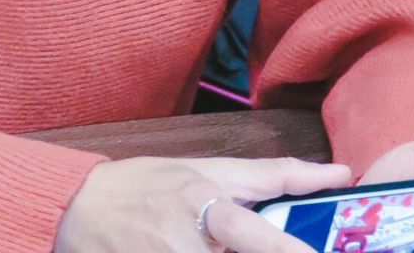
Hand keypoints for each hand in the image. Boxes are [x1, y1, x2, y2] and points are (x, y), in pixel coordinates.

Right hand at [55, 154, 351, 251]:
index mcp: (199, 201)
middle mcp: (182, 241)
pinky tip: (192, 251)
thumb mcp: (201, 168)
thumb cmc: (143, 185)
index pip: (253, 234)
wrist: (75, 209)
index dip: (287, 251)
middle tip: (247, 245)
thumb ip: (270, 175)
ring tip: (211, 243)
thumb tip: (337, 174)